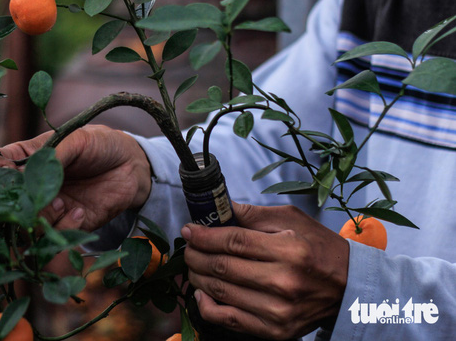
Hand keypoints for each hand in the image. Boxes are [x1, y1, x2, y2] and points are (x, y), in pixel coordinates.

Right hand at [0, 124, 151, 231]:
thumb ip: (48, 155)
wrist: (133, 166)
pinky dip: (62, 228)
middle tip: (36, 195)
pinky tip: (79, 212)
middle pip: (1, 202)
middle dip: (15, 202)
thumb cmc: (102, 145)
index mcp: (26, 158)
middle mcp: (30, 185)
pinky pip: (51, 239)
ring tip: (62, 202)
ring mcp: (46, 208)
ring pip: (23, 225)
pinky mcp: (65, 227)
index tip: (9, 170)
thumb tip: (18, 172)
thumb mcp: (75, 139)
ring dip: (40, 216)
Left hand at [181, 203, 348, 339]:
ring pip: (220, 292)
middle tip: (188, 246)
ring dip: (197, 276)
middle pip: (222, 267)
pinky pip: (229, 320)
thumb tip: (218, 209)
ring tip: (193, 264)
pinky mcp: (275, 331)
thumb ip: (252, 214)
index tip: (189, 229)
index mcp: (290, 251)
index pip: (234, 242)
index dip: (204, 235)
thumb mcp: (292, 220)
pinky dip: (207, 306)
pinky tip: (201, 292)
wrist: (349, 289)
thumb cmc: (319, 248)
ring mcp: (279, 311)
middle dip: (196, 254)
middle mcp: (284, 283)